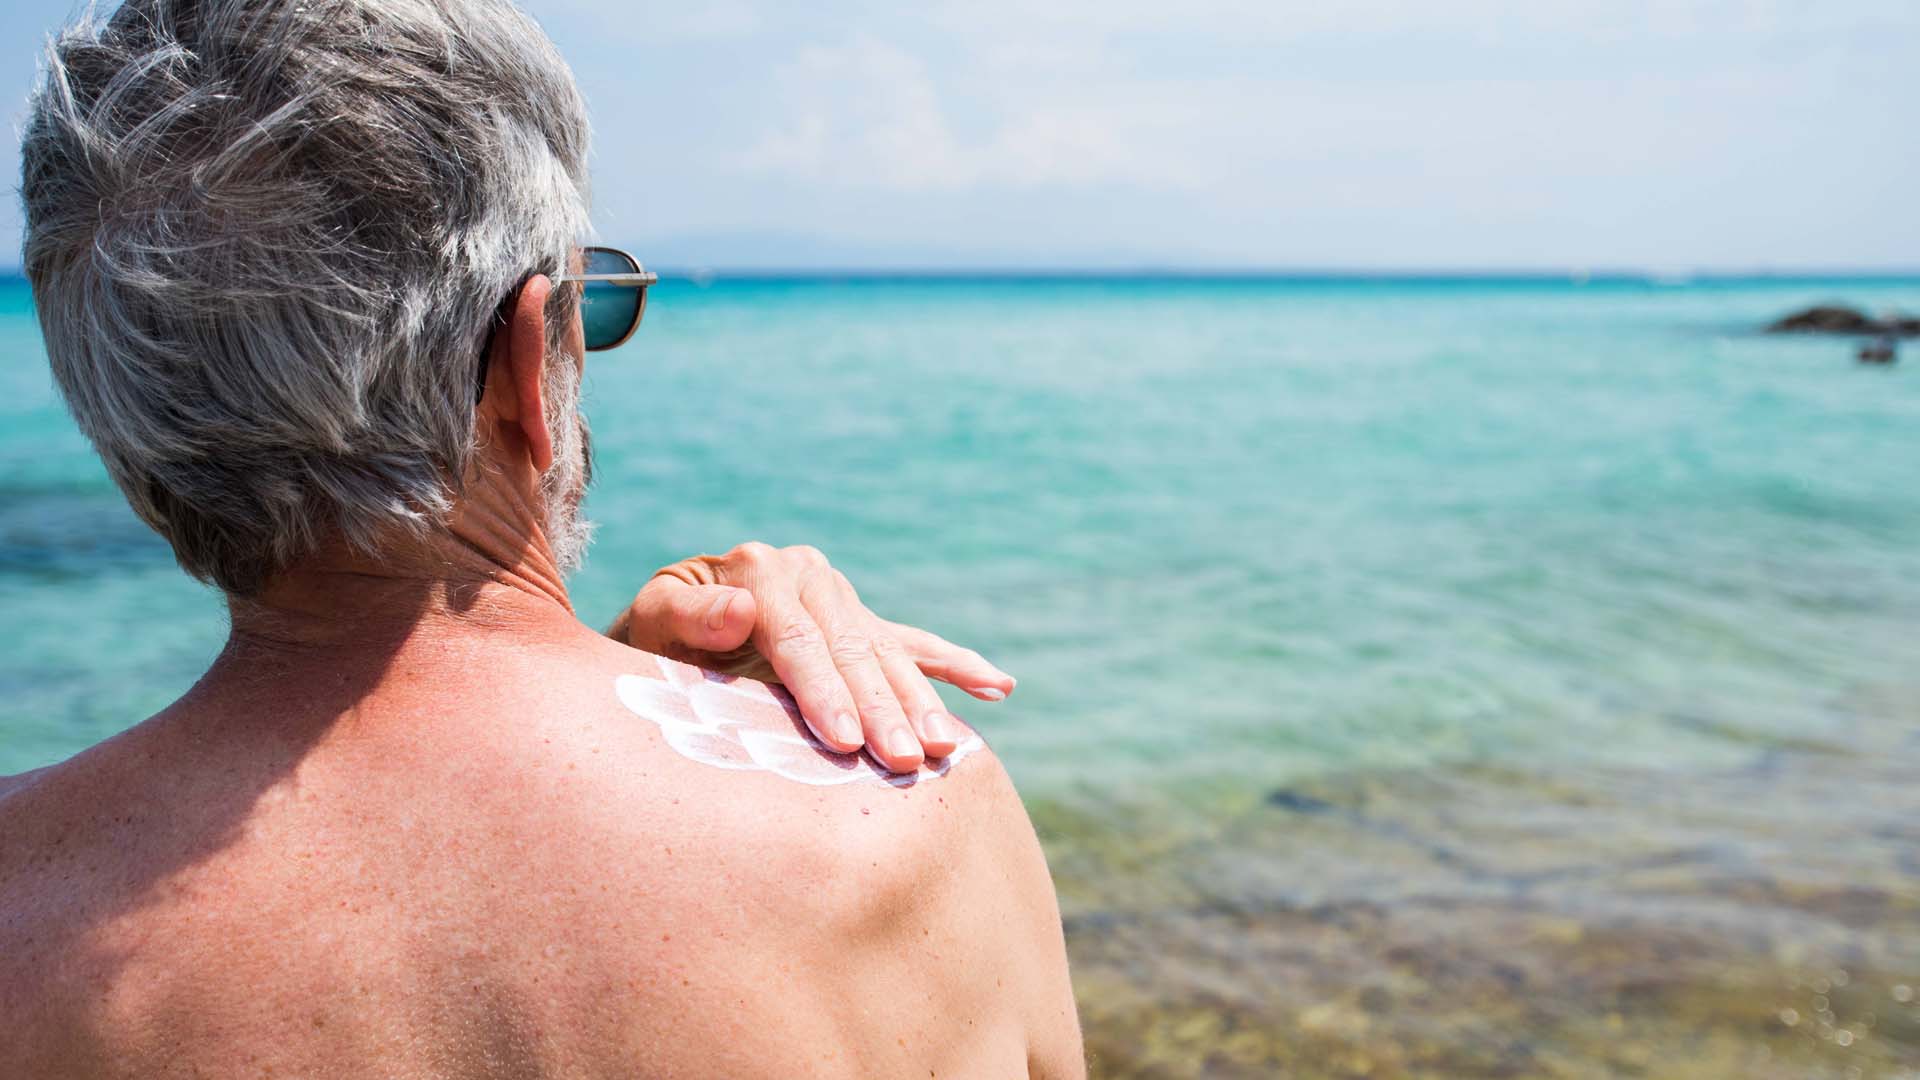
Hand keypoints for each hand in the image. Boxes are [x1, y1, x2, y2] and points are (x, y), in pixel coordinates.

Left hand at [607, 543, 1015, 772]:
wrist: (659, 630)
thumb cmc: (647, 639)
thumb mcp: (649, 623)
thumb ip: (688, 616)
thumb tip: (740, 609)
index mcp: (759, 570)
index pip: (800, 639)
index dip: (823, 692)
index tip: (844, 741)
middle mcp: (809, 574)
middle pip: (853, 649)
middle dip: (882, 708)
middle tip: (906, 760)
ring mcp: (840, 597)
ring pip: (888, 653)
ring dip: (921, 701)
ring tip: (946, 747)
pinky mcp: (859, 621)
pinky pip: (913, 645)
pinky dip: (956, 666)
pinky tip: (999, 687)